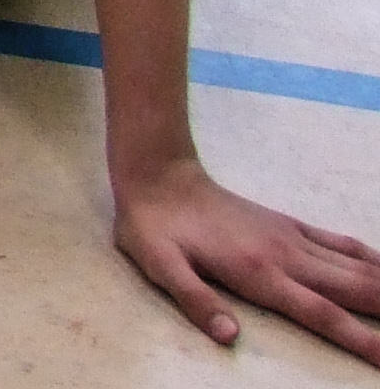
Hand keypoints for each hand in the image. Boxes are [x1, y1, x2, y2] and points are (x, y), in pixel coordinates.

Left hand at [114, 156, 379, 361]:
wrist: (159, 175)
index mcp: (260, 274)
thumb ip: (196, 300)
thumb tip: (228, 336)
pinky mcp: (289, 225)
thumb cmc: (155, 227)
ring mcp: (291, 238)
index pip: (322, 315)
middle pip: (353, 290)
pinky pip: (339, 243)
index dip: (360, 339)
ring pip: (354, 267)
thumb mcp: (161, 266)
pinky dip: (370, 255)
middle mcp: (287, 257)